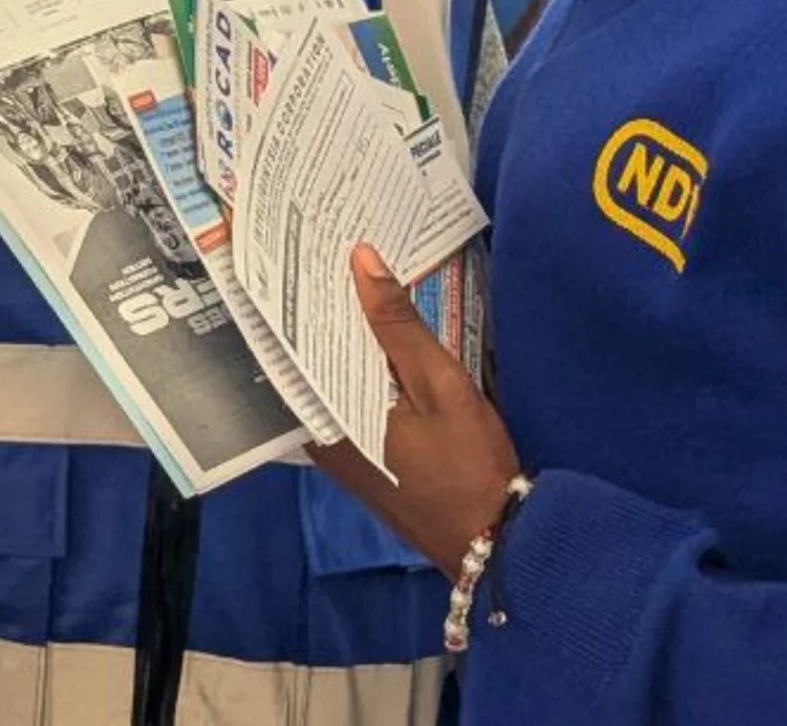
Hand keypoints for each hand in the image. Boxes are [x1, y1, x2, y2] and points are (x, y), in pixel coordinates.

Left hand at [307, 245, 521, 571]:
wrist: (492, 540)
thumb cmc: (466, 463)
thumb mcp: (439, 384)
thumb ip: (397, 324)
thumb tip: (360, 258)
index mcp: (325, 414)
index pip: (294, 340)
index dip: (297, 293)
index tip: (298, 247)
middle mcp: (318, 431)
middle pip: (308, 355)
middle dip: (318, 306)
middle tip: (322, 246)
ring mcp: (336, 446)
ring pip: (327, 374)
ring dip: (337, 333)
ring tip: (344, 273)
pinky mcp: (357, 455)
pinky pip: (344, 395)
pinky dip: (355, 363)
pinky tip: (371, 331)